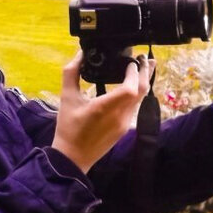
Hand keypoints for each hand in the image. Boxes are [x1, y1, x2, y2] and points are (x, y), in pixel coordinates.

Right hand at [51, 52, 154, 172]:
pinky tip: (134, 85)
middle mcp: (120, 116)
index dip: (134, 73)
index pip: (130, 88)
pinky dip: (137, 93)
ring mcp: (125, 123)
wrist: (73, 157)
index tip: (130, 61)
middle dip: (145, 73)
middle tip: (144, 58)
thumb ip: (71, 73)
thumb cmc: (68, 128)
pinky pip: (136, 106)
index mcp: (105, 108)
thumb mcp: (66, 98)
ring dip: (144, 82)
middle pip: (142, 91)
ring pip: (141, 99)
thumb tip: (79, 54)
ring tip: (143, 67)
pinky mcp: (125, 128)